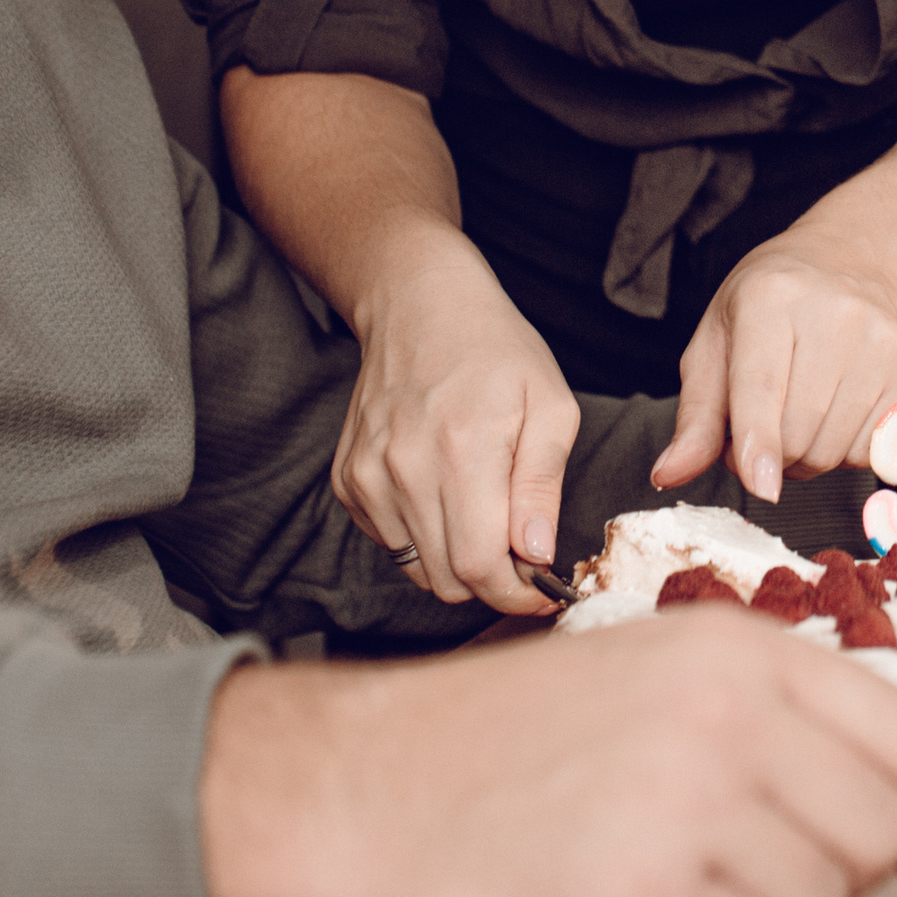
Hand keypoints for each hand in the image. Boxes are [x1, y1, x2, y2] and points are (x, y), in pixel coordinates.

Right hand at [200, 607, 896, 896]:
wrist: (370, 785)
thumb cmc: (509, 736)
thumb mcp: (648, 670)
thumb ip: (764, 705)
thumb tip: (889, 780)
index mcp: (734, 649)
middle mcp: (724, 715)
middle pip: (880, 830)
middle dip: (844, 870)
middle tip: (766, 870)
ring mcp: (686, 804)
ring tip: (677, 873)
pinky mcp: (643, 896)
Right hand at [332, 252, 579, 612]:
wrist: (419, 303)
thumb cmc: (495, 350)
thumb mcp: (549, 406)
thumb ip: (542, 486)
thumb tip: (537, 554)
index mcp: (463, 450)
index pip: (480, 567)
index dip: (516, 593)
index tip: (540, 587)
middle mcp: (405, 467)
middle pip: (448, 580)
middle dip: (491, 578)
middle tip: (516, 546)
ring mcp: (368, 473)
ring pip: (417, 569)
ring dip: (454, 557)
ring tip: (478, 509)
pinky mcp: (347, 478)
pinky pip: (389, 542)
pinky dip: (420, 534)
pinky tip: (439, 490)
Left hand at [650, 228, 896, 503]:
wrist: (850, 261)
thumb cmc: (769, 306)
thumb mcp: (717, 343)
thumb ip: (696, 416)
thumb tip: (669, 474)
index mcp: (770, 298)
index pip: (763, 388)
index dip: (759, 443)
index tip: (761, 486)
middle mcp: (836, 314)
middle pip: (799, 434)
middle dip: (771, 455)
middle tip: (762, 428)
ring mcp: (884, 339)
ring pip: (837, 451)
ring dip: (809, 457)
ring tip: (799, 415)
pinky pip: (874, 451)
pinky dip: (847, 449)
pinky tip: (838, 410)